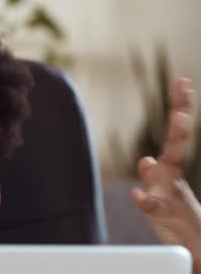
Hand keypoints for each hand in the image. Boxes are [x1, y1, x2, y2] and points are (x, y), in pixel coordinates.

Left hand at [131, 78, 200, 272]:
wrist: (194, 249)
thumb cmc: (178, 222)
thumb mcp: (162, 194)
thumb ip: (154, 177)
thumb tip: (145, 159)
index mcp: (171, 171)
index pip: (174, 135)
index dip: (178, 109)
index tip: (183, 82)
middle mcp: (173, 178)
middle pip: (176, 142)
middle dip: (179, 114)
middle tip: (184, 88)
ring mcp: (172, 194)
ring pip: (171, 166)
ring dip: (174, 142)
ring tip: (179, 119)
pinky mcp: (166, 216)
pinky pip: (155, 207)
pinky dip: (147, 201)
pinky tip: (138, 195)